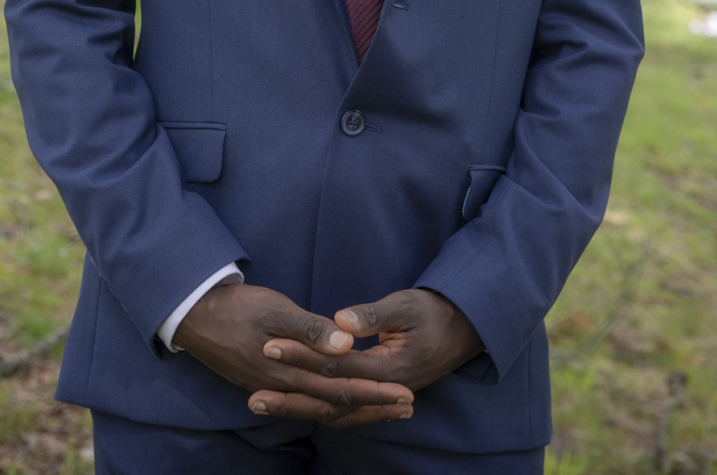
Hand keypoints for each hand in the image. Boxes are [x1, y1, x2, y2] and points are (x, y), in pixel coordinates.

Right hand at [174, 283, 414, 426]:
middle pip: (337, 403)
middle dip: (374, 406)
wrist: (195, 317)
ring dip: (357, 410)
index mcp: (289, 369)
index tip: (404, 393)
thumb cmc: (236, 307)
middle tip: (407, 405)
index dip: (374, 391)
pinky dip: (332, 407)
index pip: (341, 386)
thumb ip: (310, 329)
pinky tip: (344, 405)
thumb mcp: (274, 309)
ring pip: (323, 408)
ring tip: (386, 410)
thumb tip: (346, 346)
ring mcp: (275, 388)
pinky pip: (308, 404)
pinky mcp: (269, 385)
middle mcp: (284, 386)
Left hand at [252, 288, 482, 418]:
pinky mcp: (378, 394)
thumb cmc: (434, 313)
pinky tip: (296, 406)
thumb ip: (372, 316)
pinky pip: (344, 410)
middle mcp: (383, 390)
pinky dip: (318, 410)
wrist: (464, 330)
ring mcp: (381, 396)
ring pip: (334, 410)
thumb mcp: (406, 306)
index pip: (335, 364)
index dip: (301, 354)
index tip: (268, 344)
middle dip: (289, 396)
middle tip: (251, 395)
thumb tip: (341, 322)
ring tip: (261, 404)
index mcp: (389, 369)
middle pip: (329, 397)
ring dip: (298, 407)